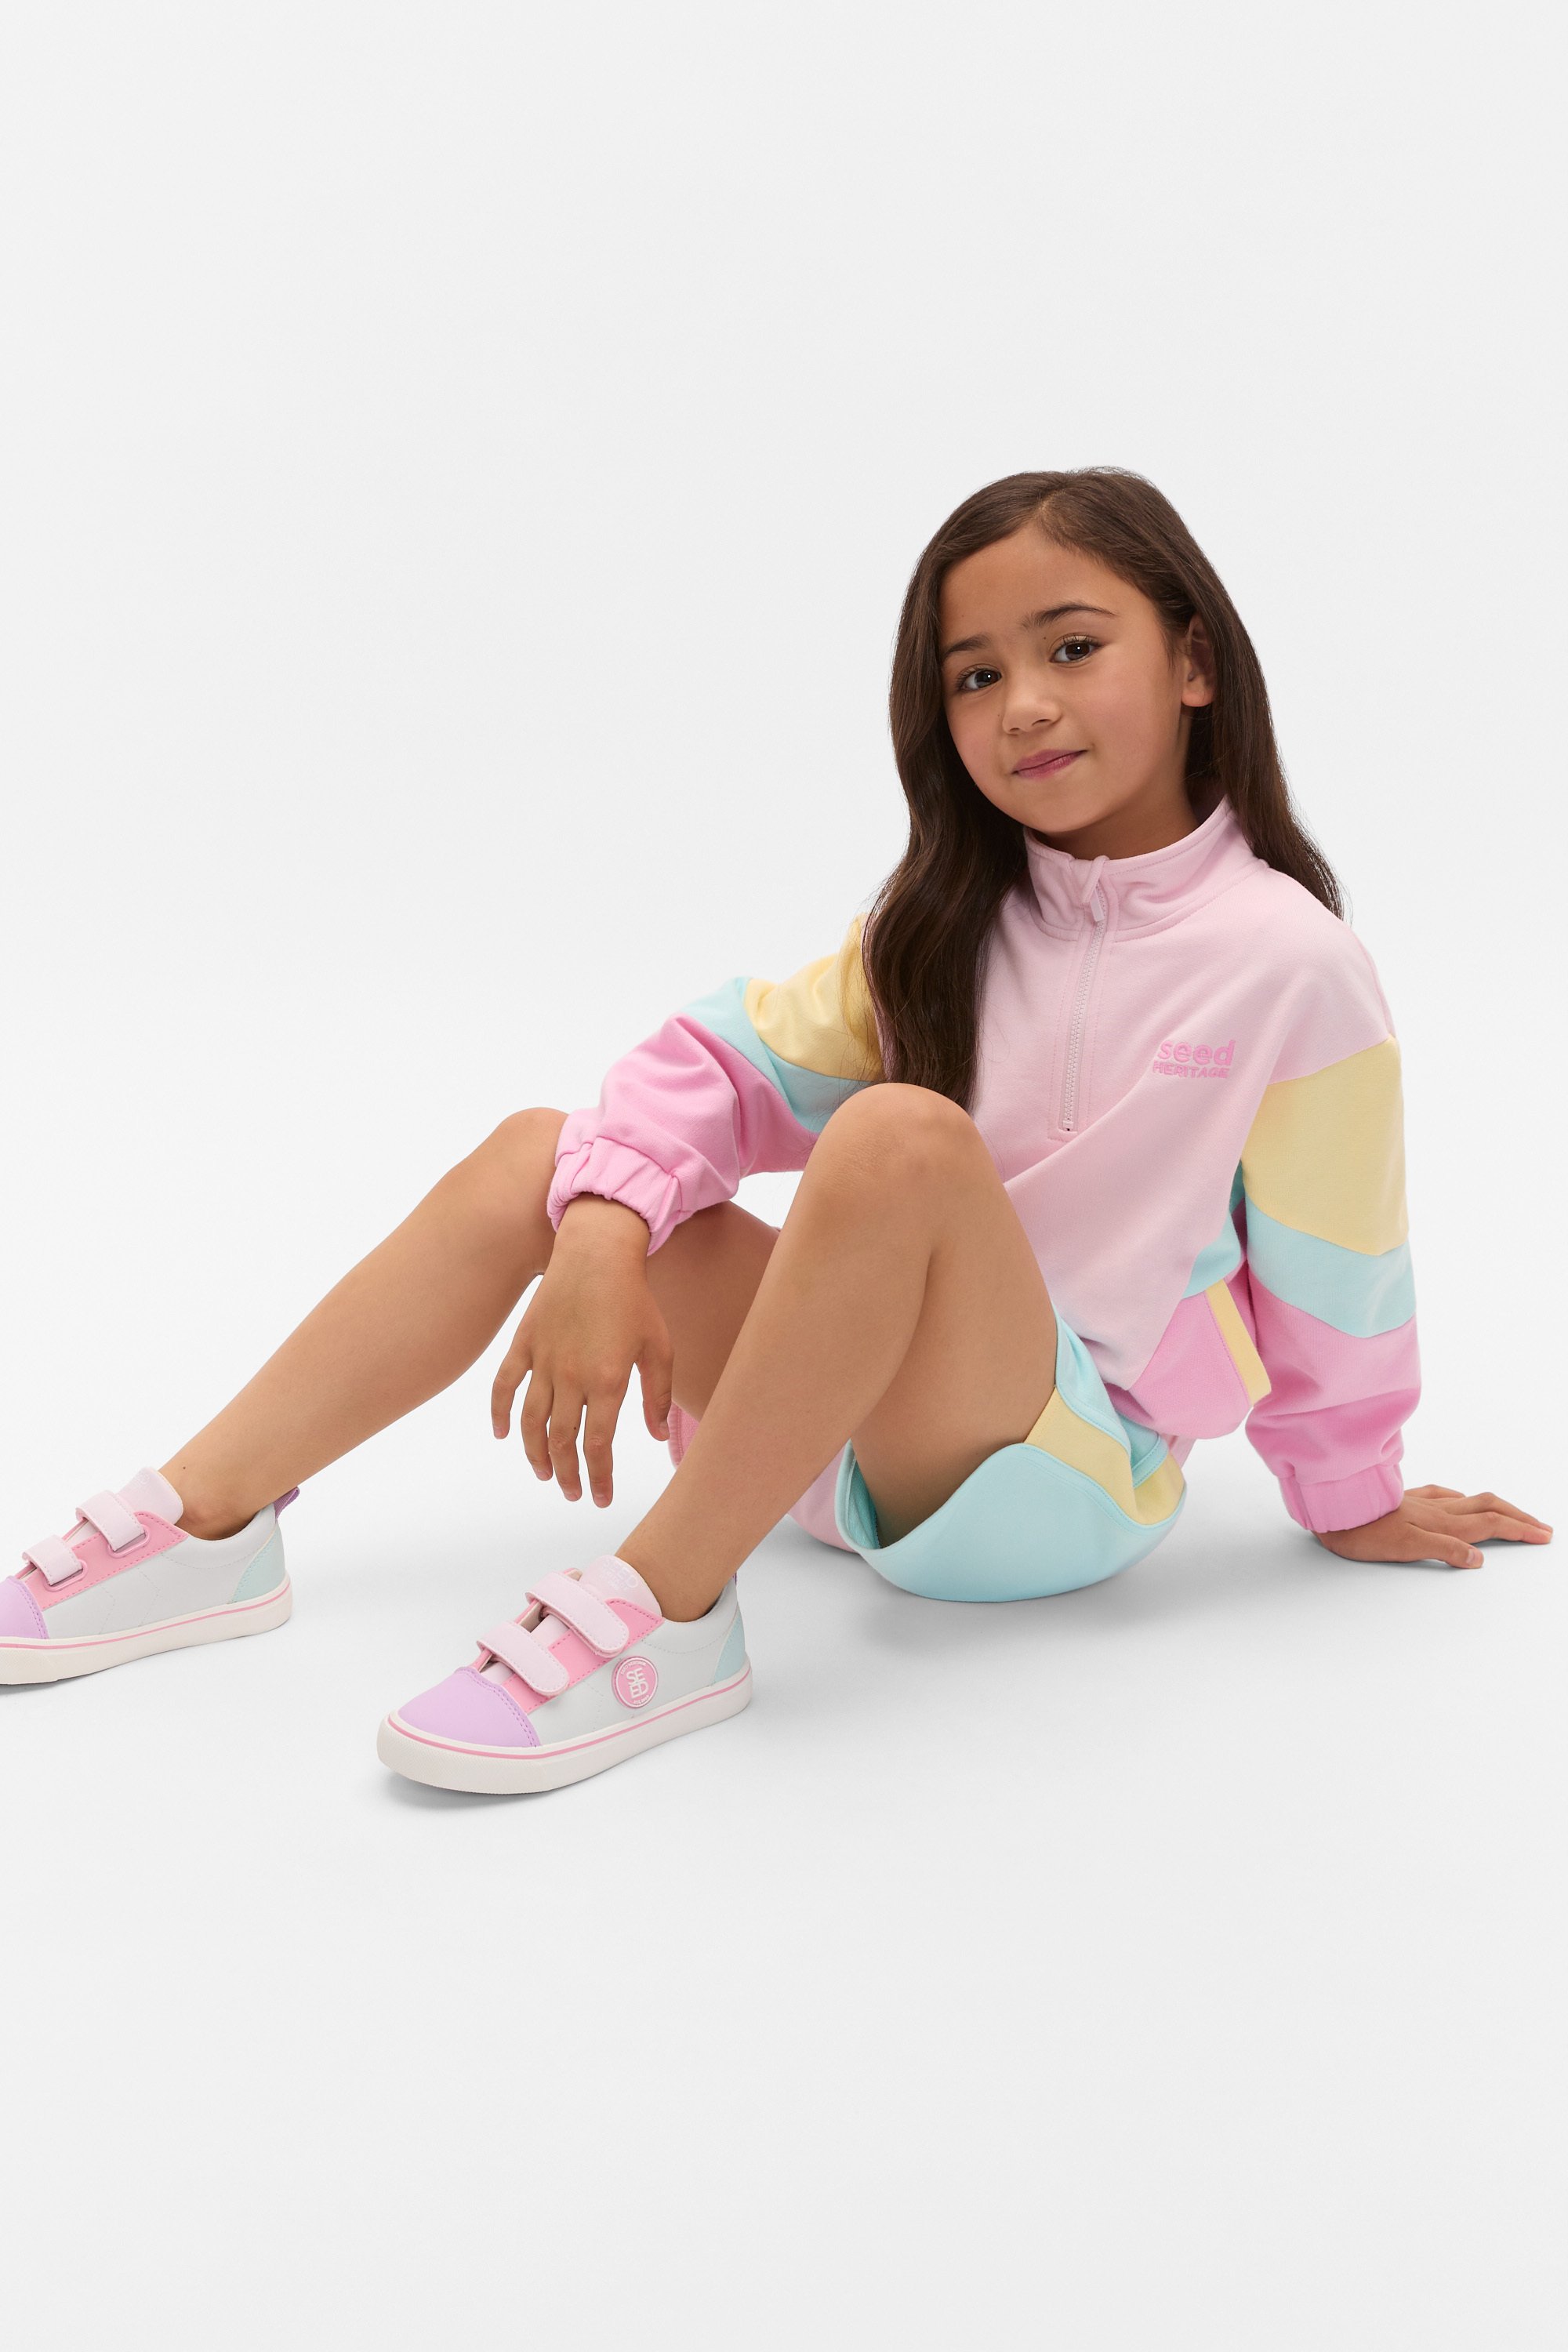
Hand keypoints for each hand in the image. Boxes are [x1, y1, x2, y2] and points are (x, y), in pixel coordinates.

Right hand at [490, 1198, 673, 1507]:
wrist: (597, 1252)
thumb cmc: (634, 1299)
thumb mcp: (659, 1347)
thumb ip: (656, 1395)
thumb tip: (651, 1435)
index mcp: (607, 1381)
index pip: (598, 1445)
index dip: (599, 1476)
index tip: (600, 1498)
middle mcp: (570, 1376)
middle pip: (562, 1441)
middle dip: (567, 1475)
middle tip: (573, 1493)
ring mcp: (543, 1361)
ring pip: (531, 1422)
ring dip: (536, 1454)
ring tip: (544, 1474)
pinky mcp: (523, 1344)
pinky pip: (503, 1386)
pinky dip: (498, 1413)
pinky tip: (502, 1435)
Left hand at [1315, 1482, 1553, 1569]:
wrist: (1329, 1508)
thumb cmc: (1361, 1531)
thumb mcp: (1404, 1547)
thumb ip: (1443, 1551)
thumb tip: (1480, 1559)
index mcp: (1440, 1523)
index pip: (1490, 1524)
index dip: (1519, 1529)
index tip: (1543, 1535)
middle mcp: (1435, 1509)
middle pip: (1487, 1507)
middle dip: (1517, 1516)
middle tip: (1540, 1526)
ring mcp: (1419, 1502)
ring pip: (1468, 1500)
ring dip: (1496, 1507)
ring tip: (1511, 1513)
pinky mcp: (1404, 1499)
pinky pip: (1442, 1495)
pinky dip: (1461, 1499)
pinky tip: (1458, 1500)